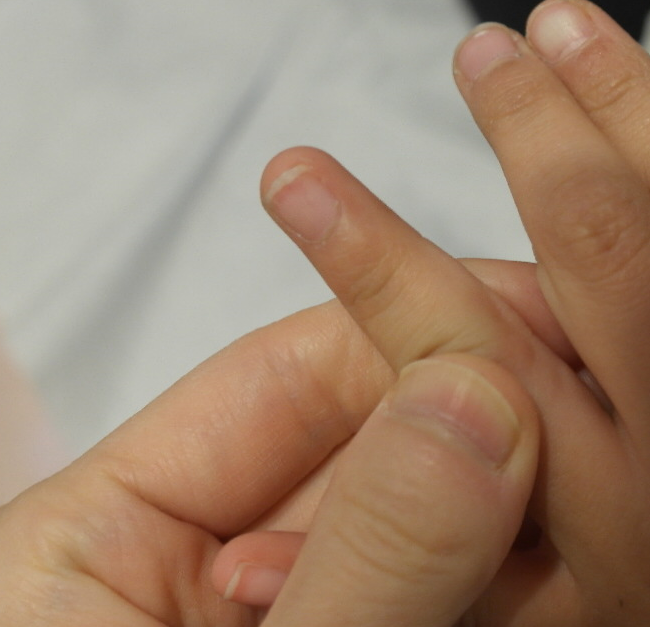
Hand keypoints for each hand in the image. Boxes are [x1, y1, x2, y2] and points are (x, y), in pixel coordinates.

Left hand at [0, 294, 540, 626]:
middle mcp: (174, 572)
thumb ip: (355, 553)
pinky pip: (428, 594)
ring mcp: (263, 618)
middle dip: (464, 428)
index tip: (514, 311)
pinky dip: (493, 592)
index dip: (402, 326)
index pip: (274, 376)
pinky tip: (545, 590)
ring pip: (407, 526)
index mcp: (89, 541)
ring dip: (490, 524)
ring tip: (568, 529)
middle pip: (352, 446)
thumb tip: (474, 404)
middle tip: (571, 413)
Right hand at [215, 2, 649, 623]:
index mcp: (579, 541)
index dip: (376, 267)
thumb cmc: (553, 612)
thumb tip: (242, 560)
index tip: (302, 183)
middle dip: (539, 147)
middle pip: (611, 273)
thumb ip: (374, 570)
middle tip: (484, 56)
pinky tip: (632, 96)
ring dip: (625, 122)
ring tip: (565, 35)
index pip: (468, 364)